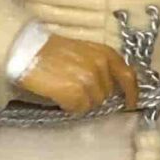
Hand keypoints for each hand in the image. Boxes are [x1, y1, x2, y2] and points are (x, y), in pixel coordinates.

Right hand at [15, 36, 138, 112]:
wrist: (28, 51)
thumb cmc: (53, 51)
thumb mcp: (84, 51)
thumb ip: (101, 66)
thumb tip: (112, 89)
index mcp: (105, 53)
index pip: (127, 76)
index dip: (131, 93)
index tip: (130, 104)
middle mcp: (100, 66)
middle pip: (106, 95)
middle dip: (93, 95)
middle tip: (74, 87)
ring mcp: (89, 80)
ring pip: (92, 104)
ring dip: (80, 101)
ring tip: (64, 88)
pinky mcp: (75, 93)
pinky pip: (79, 109)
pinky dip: (69, 106)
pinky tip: (59, 95)